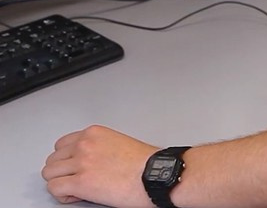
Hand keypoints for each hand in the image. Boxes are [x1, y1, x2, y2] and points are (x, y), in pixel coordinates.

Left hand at [42, 125, 158, 207]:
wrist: (155, 175)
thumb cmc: (147, 163)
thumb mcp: (120, 143)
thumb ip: (100, 147)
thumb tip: (91, 159)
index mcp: (95, 133)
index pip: (62, 144)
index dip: (68, 159)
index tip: (77, 166)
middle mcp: (85, 144)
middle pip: (53, 158)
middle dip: (63, 170)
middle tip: (77, 178)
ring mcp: (81, 162)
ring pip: (49, 173)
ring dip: (60, 181)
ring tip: (76, 188)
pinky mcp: (81, 182)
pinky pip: (54, 188)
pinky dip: (62, 194)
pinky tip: (77, 195)